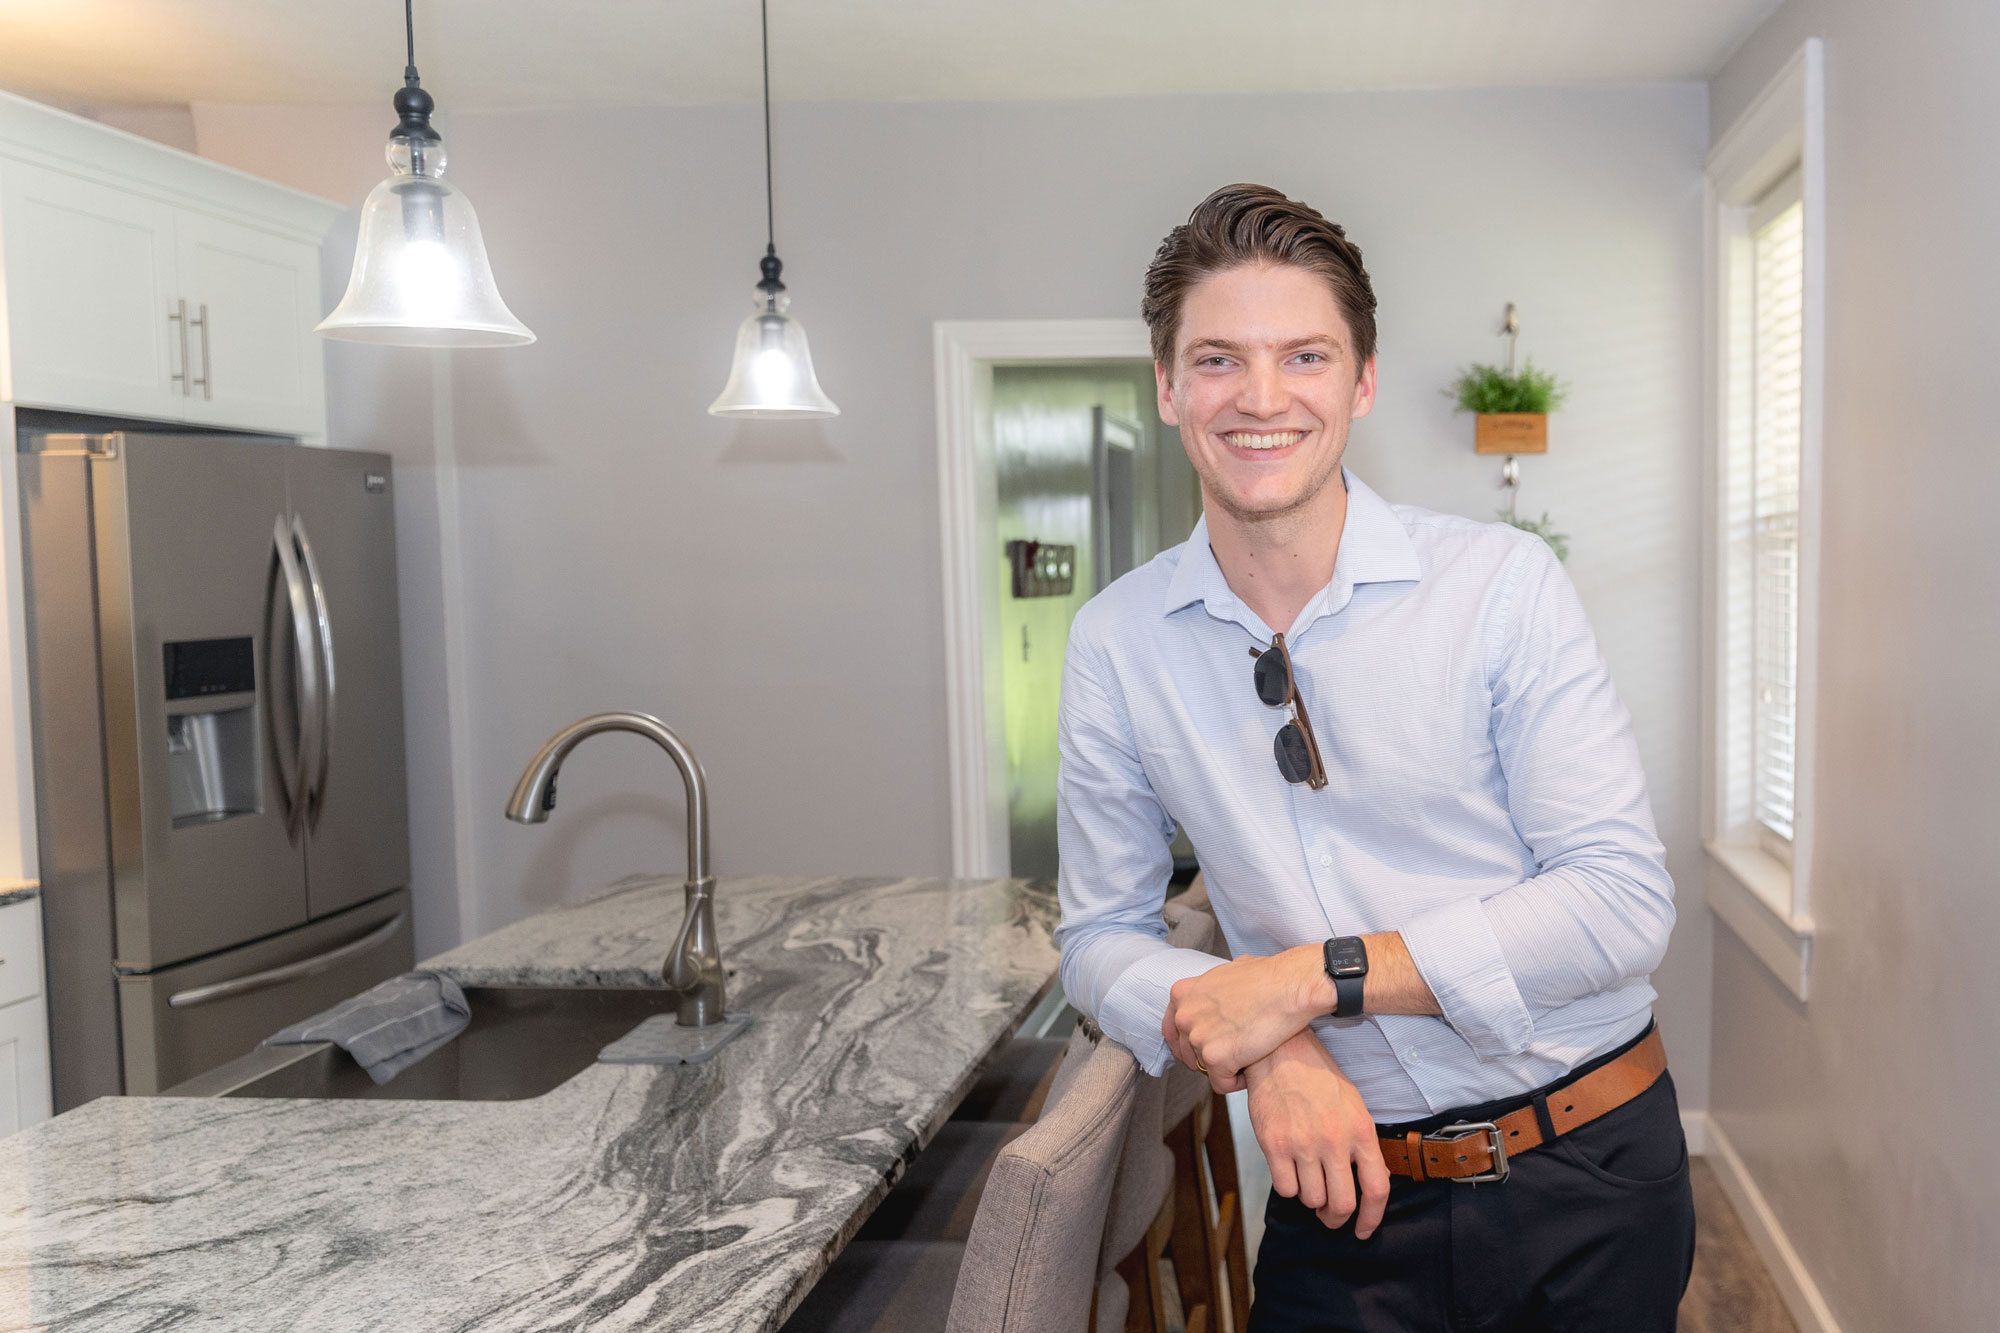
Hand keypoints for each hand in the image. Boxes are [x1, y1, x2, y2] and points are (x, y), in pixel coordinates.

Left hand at [1162, 945, 1326, 1093]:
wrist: (1290, 986)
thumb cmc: (1268, 976)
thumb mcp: (1228, 971)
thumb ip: (1213, 989)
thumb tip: (1217, 993)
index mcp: (1183, 994)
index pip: (1173, 1031)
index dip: (1190, 1044)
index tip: (1208, 1049)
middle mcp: (1184, 1015)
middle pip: (1188, 1054)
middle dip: (1210, 1057)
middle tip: (1235, 1054)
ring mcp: (1198, 1037)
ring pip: (1205, 1069)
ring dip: (1225, 1068)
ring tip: (1248, 1058)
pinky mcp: (1215, 1058)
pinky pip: (1221, 1084)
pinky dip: (1236, 1082)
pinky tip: (1252, 1069)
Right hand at [1244, 1029, 1390, 1237]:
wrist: (1281, 1053)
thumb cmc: (1319, 1079)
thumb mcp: (1354, 1105)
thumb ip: (1363, 1144)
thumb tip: (1370, 1180)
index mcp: (1361, 1131)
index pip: (1376, 1189)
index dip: (1372, 1218)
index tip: (1363, 1230)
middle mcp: (1334, 1140)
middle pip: (1342, 1204)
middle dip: (1335, 1218)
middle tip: (1329, 1214)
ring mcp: (1303, 1143)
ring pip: (1311, 1199)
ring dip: (1310, 1197)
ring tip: (1307, 1179)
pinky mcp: (1274, 1144)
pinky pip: (1285, 1188)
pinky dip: (1288, 1186)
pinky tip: (1289, 1169)